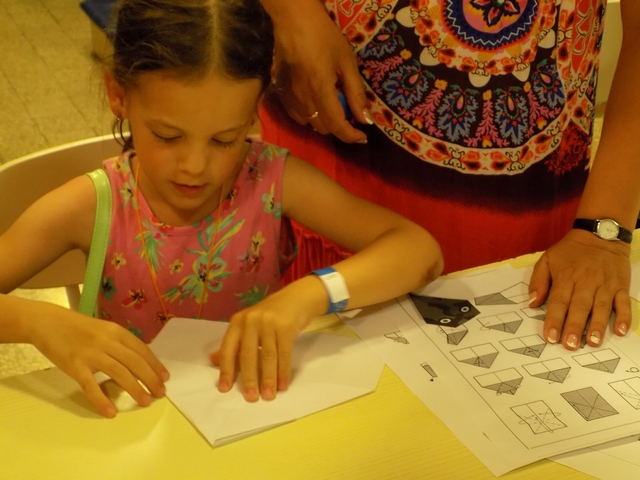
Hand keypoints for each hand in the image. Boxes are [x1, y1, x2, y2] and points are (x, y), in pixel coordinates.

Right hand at [32, 310, 168, 416]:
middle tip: (160, 393)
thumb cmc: (78, 328)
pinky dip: (101, 400)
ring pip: (119, 373)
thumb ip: (120, 344)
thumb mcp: (104, 330)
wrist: (48, 322)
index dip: (155, 364)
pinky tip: (110, 412)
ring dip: (134, 388)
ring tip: (145, 401)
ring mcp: (91, 353)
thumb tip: (139, 363)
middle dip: (151, 378)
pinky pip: (90, 386)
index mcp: (116, 331)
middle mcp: (107, 341)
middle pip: (135, 362)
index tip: (165, 378)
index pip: (142, 350)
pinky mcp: (74, 365)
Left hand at [211, 281, 321, 401]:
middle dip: (249, 378)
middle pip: (248, 354)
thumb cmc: (270, 316)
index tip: (225, 389)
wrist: (296, 298)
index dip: (226, 370)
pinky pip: (284, 353)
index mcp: (238, 322)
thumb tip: (213, 361)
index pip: (228, 349)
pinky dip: (283, 371)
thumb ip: (234, 343)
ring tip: (269, 395)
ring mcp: (269, 322)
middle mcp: (251, 321)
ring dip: (268, 378)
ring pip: (267, 356)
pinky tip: (282, 384)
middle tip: (251, 397)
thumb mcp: (248, 325)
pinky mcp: (286, 326)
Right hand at [269, 1, 370, 142]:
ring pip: (309, 124)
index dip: (351, 136)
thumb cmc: (325, 37)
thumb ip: (356, 94)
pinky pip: (296, 115)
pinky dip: (309, 116)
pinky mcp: (280, 92)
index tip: (362, 137)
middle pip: (323, 128)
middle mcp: (303, 100)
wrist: (293, 19)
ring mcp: (289, 97)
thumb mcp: (347, 63)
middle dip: (339, 126)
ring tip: (332, 106)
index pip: (337, 126)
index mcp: (321, 92)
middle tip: (349, 112)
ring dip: (324, 122)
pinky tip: (314, 102)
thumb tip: (366, 120)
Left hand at [529, 230, 631, 349]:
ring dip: (597, 326)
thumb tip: (531, 303)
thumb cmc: (571, 250)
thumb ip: (538, 281)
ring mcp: (605, 284)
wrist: (601, 234)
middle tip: (569, 345)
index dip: (554, 320)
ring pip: (601, 307)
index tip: (550, 337)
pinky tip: (620, 331)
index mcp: (566, 277)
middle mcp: (586, 282)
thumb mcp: (547, 259)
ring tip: (592, 342)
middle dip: (574, 327)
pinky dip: (624, 317)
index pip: (558, 301)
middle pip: (579, 307)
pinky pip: (624, 303)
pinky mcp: (621, 286)